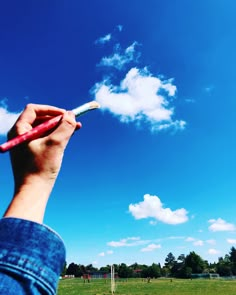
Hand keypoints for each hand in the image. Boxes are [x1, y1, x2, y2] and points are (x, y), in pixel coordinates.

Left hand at [4, 103, 80, 221]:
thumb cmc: (40, 168)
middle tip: (72, 120)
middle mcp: (20, 135)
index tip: (65, 114)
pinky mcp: (32, 152)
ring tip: (76, 127)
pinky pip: (45, 139)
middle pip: (40, 119)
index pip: (33, 110)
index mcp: (19, 130)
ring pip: (45, 129)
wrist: (33, 192)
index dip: (51, 109)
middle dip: (58, 118)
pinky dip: (56, 136)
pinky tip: (68, 137)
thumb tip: (71, 114)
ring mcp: (26, 144)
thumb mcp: (55, 144)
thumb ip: (65, 127)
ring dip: (60, 127)